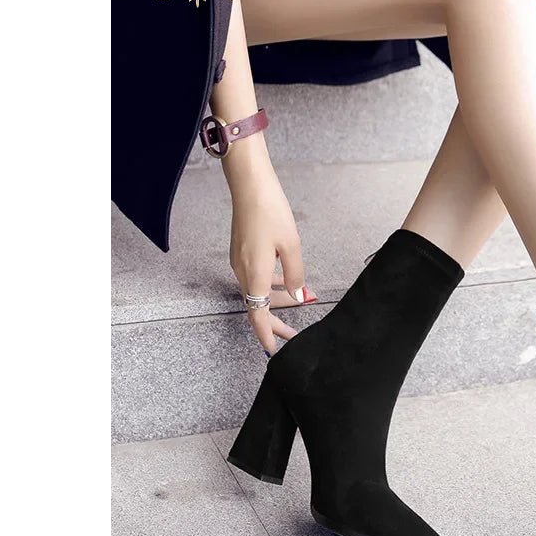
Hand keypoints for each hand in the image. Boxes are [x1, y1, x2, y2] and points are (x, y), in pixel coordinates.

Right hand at [228, 160, 316, 354]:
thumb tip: (297, 295)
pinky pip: (254, 277)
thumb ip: (295, 274)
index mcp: (254, 273)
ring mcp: (239, 261)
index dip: (265, 334)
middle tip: (291, 335)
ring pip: (256, 291)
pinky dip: (269, 285)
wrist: (250, 186)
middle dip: (274, 322)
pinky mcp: (240, 252)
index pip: (257, 314)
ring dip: (274, 302)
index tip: (273, 350)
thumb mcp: (292, 245)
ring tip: (296, 305)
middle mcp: (242, 271)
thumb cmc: (271, 212)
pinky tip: (284, 281)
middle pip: (256, 306)